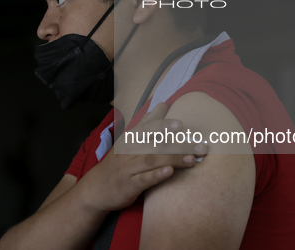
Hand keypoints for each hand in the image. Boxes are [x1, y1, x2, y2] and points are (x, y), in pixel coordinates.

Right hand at [77, 103, 207, 212]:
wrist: (96, 189)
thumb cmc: (118, 163)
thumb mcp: (128, 140)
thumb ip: (146, 124)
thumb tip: (162, 105)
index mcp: (130, 139)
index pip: (147, 128)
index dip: (162, 125)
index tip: (180, 124)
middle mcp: (129, 151)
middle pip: (155, 144)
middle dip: (178, 143)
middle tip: (198, 143)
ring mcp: (129, 168)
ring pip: (152, 160)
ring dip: (173, 159)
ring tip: (192, 159)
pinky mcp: (129, 185)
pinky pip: (143, 179)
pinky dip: (156, 175)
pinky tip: (169, 172)